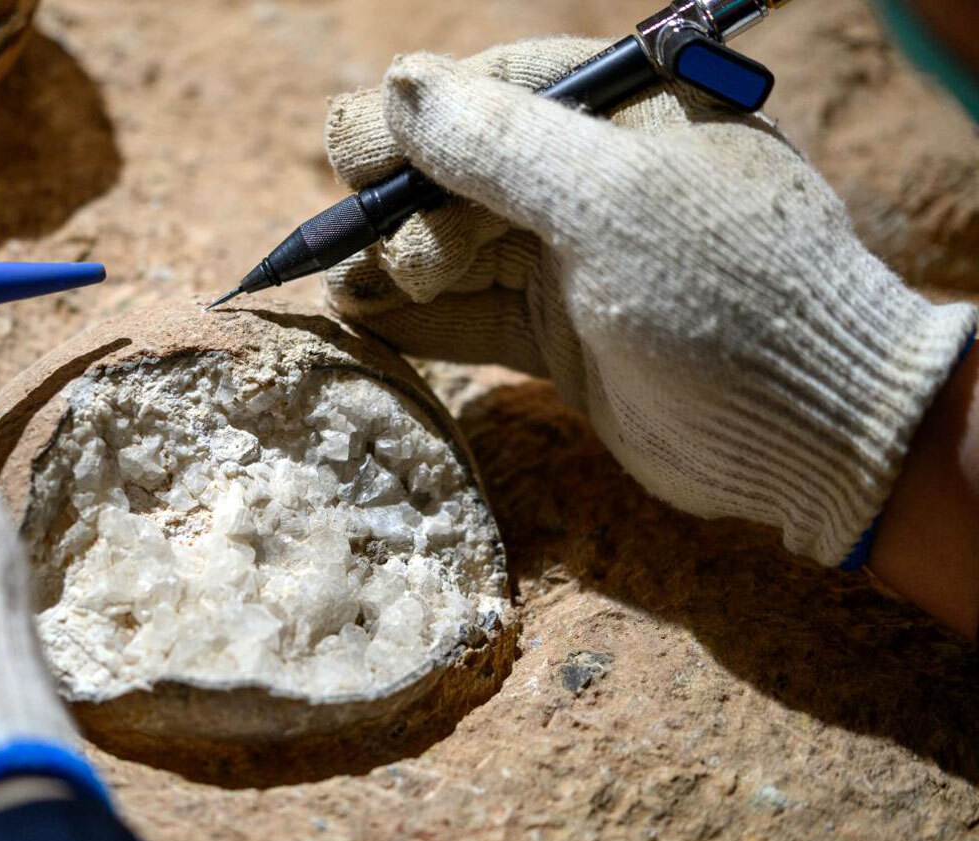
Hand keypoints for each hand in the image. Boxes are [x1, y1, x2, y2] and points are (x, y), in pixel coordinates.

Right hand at [323, 38, 975, 565]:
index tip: (355, 162)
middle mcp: (585, 179)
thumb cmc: (725, 292)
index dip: (411, 124)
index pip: (485, 92)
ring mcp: (568, 258)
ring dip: (396, 265)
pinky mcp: (556, 331)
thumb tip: (397, 87)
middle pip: (454, 172)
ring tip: (358, 292)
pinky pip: (467, 314)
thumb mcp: (611, 203)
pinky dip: (414, 319)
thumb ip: (500, 144)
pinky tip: (362, 320)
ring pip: (450, 245)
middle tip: (403, 254)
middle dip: (406, 207)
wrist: (808, 430)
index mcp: (616, 112)